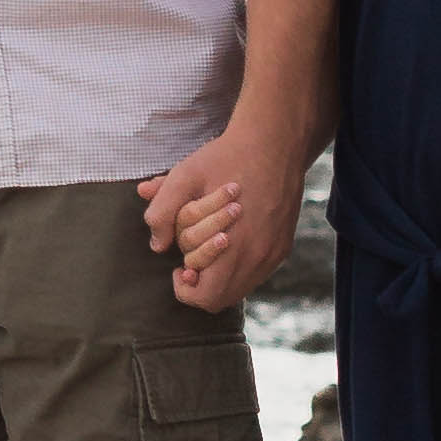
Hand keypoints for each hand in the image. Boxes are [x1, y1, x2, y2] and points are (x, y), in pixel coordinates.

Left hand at [139, 105, 307, 311]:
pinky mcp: (284, 245)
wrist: (272, 142)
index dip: (185, 288)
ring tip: (208, 248)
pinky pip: (258, 272)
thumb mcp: (184, 177)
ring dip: (220, 276)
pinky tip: (229, 240)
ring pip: (242, 287)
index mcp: (232, 246)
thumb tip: (156, 245)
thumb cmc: (225, 159)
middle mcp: (258, 257)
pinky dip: (239, 267)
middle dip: (201, 282)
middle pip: (223, 298)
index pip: (206, 297)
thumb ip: (163, 212)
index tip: (179, 267)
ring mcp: (274, 253)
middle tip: (190, 259)